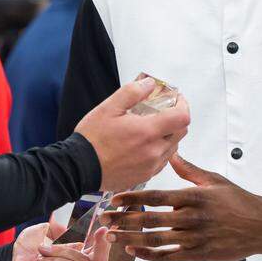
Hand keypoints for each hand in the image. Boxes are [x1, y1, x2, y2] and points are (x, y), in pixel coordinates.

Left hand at [12, 221, 112, 260]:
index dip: (105, 244)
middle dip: (98, 245)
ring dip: (59, 251)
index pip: (99, 257)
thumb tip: (77, 232)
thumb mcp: (48, 232)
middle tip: (100, 232)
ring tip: (43, 253)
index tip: (105, 229)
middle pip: (99, 260)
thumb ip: (64, 230)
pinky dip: (55, 260)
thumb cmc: (29, 249)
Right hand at [75, 78, 190, 191]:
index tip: (176, 98)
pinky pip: (161, 161)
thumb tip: (150, 83)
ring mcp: (151, 166)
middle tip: (162, 110)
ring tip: (149, 128)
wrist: (78, 169)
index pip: (182, 117)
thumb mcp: (108, 107)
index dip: (183, 104)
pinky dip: (159, 150)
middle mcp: (154, 151)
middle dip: (176, 118)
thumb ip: (132, 92)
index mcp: (147, 132)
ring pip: (173, 147)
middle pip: (181, 132)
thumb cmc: (92, 138)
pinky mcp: (145, 176)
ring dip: (168, 135)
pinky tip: (143, 144)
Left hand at [98, 154, 261, 260]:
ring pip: (156, 241)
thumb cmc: (240, 201)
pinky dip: (149, 255)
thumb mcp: (215, 180)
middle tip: (104, 219)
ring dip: (131, 238)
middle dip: (124, 220)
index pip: (156, 197)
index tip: (114, 198)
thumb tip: (172, 154)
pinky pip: (169, 257)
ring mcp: (195, 238)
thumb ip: (190, 170)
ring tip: (112, 236)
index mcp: (193, 197)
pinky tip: (135, 251)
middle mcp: (192, 218)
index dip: (132, 198)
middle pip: (150, 220)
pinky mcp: (199, 254)